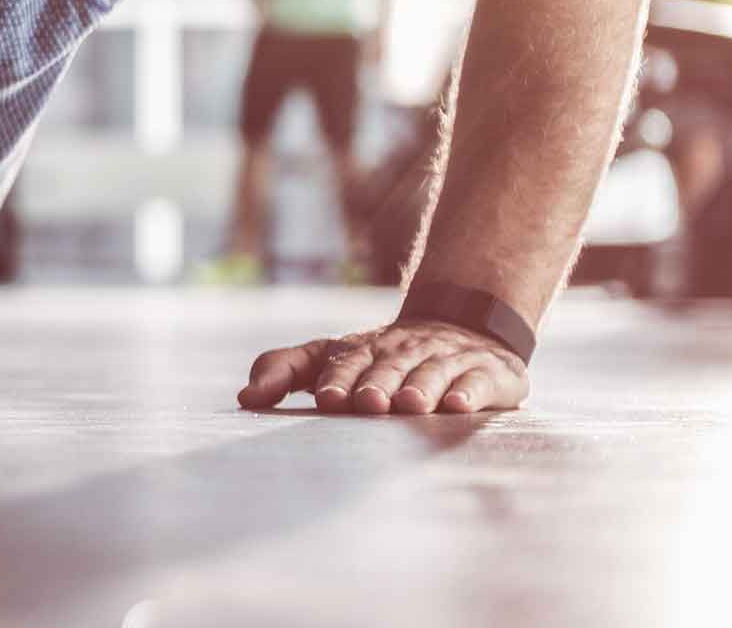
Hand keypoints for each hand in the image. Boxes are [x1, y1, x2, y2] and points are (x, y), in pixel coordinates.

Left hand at [237, 319, 527, 414]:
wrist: (461, 325)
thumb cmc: (379, 357)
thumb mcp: (328, 356)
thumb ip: (284, 370)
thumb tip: (244, 399)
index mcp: (363, 349)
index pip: (345, 361)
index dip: (337, 378)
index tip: (328, 399)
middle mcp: (404, 351)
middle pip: (388, 367)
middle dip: (377, 384)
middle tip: (368, 403)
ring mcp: (447, 359)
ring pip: (432, 372)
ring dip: (421, 388)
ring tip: (411, 405)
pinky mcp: (487, 372)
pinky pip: (478, 380)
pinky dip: (469, 392)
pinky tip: (459, 405)